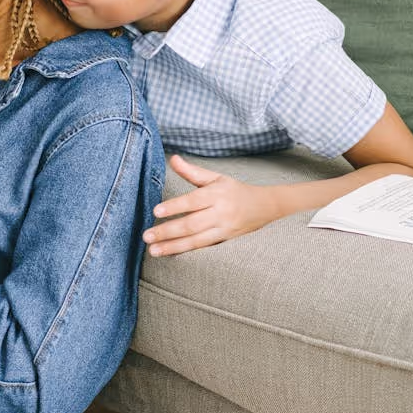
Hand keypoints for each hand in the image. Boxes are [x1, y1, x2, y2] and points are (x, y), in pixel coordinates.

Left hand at [143, 155, 280, 254]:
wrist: (265, 207)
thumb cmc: (235, 190)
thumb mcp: (216, 177)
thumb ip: (192, 171)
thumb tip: (172, 159)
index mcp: (217, 193)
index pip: (193, 201)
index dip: (175, 206)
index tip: (156, 211)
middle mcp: (221, 212)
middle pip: (191, 224)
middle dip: (168, 231)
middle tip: (146, 236)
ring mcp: (224, 229)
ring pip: (196, 240)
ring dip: (173, 246)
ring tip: (153, 250)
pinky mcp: (225, 241)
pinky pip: (203, 247)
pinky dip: (186, 251)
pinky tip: (170, 253)